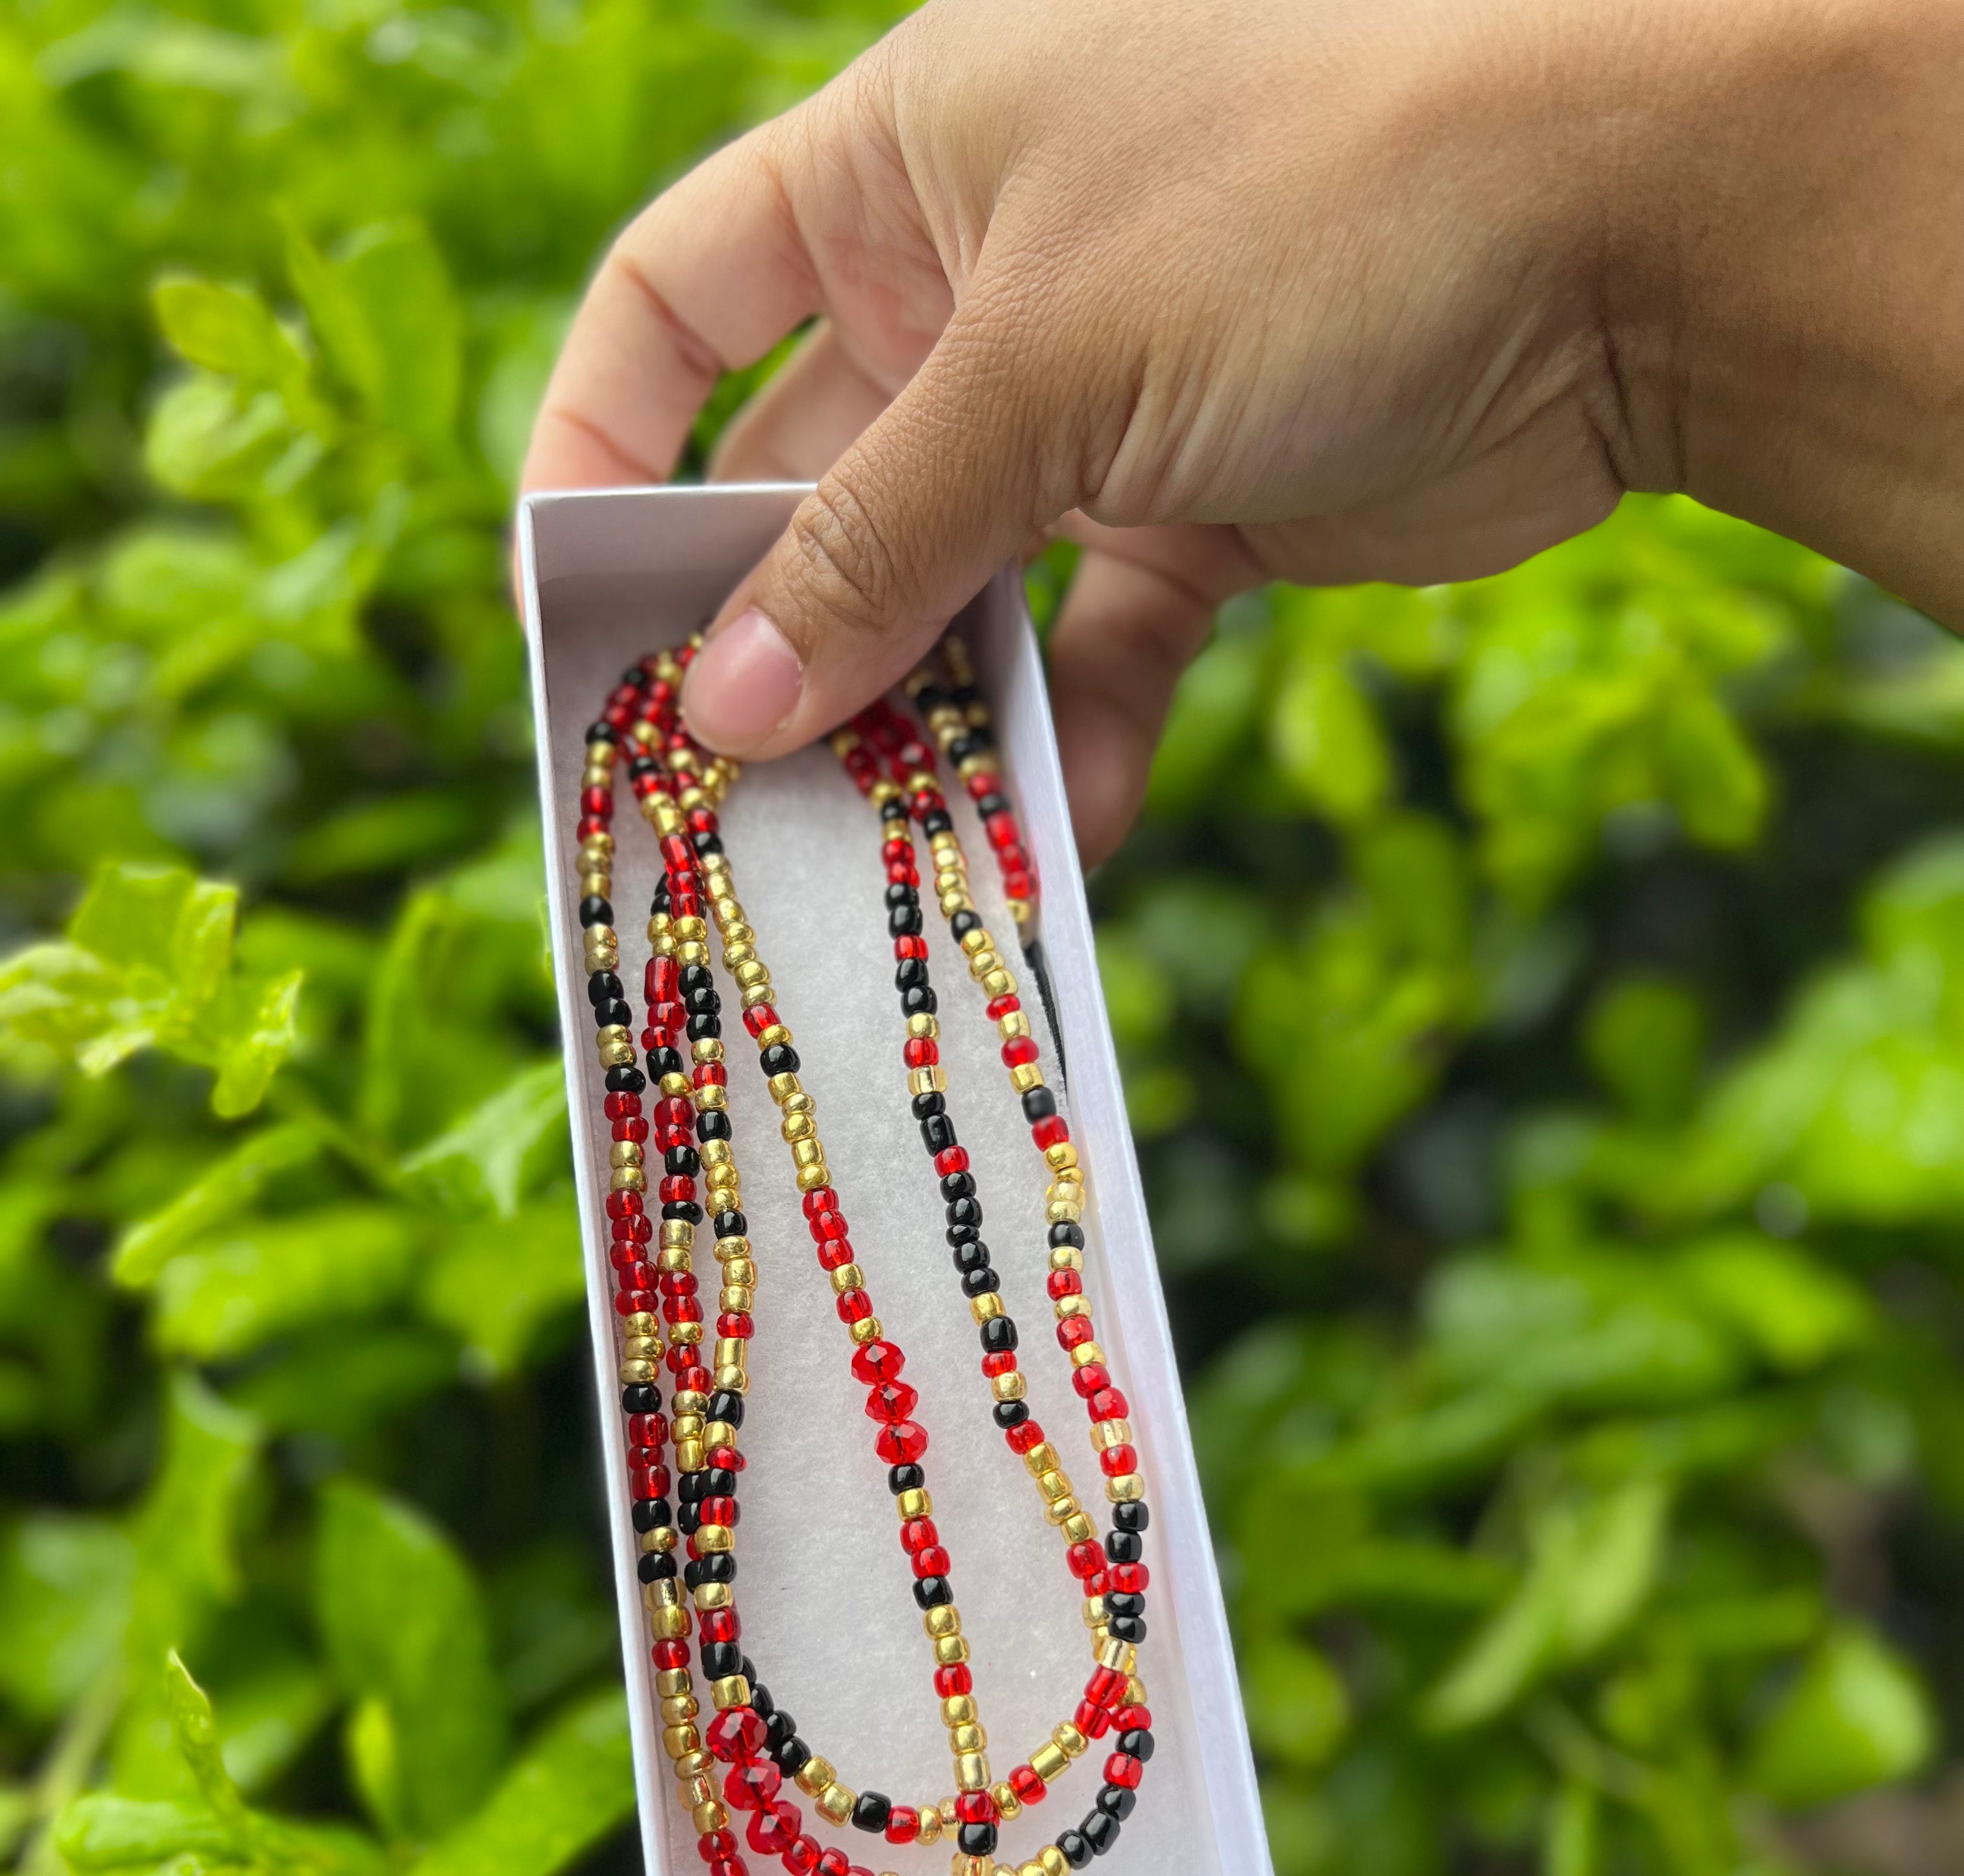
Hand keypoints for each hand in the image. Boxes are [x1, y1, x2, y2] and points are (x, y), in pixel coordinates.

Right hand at [524, 0, 1963, 859]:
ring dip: (919, 722)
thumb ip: (872, 543)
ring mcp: (1094, 402)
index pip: (680, 296)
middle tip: (722, 794)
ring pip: (953, 592)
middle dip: (772, 637)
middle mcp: (979, 282)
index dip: (604, 441)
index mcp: (901, 167)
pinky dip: (1082, 743)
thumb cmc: (1310, 203)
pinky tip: (1061, 845)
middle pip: (810, 481)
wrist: (1627, 231)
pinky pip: (1101, 650)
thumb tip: (723, 712)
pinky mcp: (1203, 510)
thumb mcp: (1044, 365)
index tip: (573, 608)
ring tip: (877, 855)